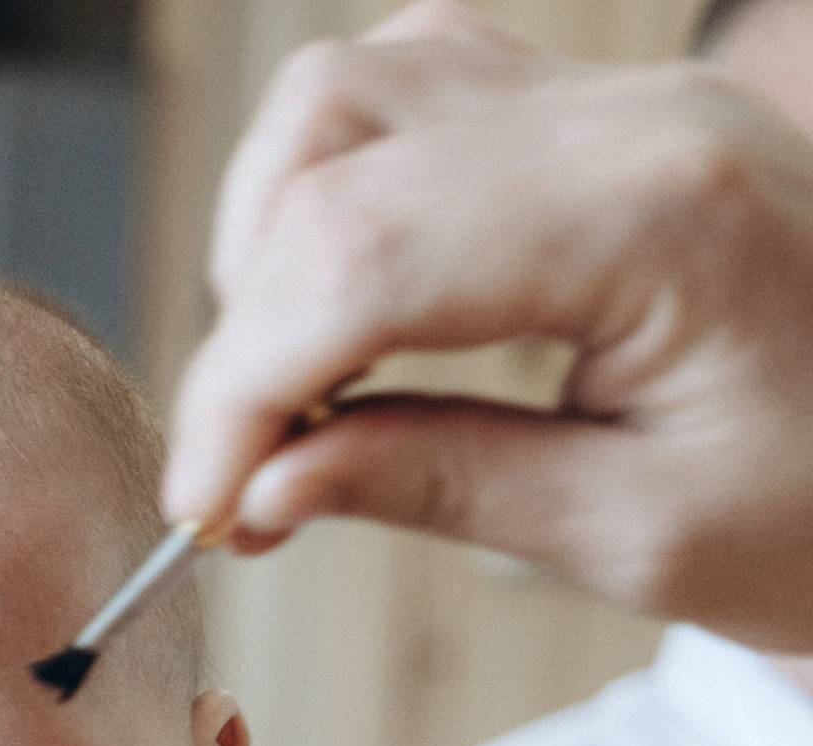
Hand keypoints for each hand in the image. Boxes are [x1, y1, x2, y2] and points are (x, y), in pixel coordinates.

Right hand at [162, 1, 812, 651]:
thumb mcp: (638, 536)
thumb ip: (432, 487)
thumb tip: (259, 490)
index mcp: (659, 216)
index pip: (363, 261)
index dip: (242, 389)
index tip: (203, 509)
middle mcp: (628, 116)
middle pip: (330, 165)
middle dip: (244, 337)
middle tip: (243, 482)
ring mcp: (607, 94)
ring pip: (340, 101)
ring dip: (268, 248)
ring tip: (294, 388)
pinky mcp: (583, 107)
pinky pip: (396, 92)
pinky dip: (325, 194)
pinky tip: (343, 305)